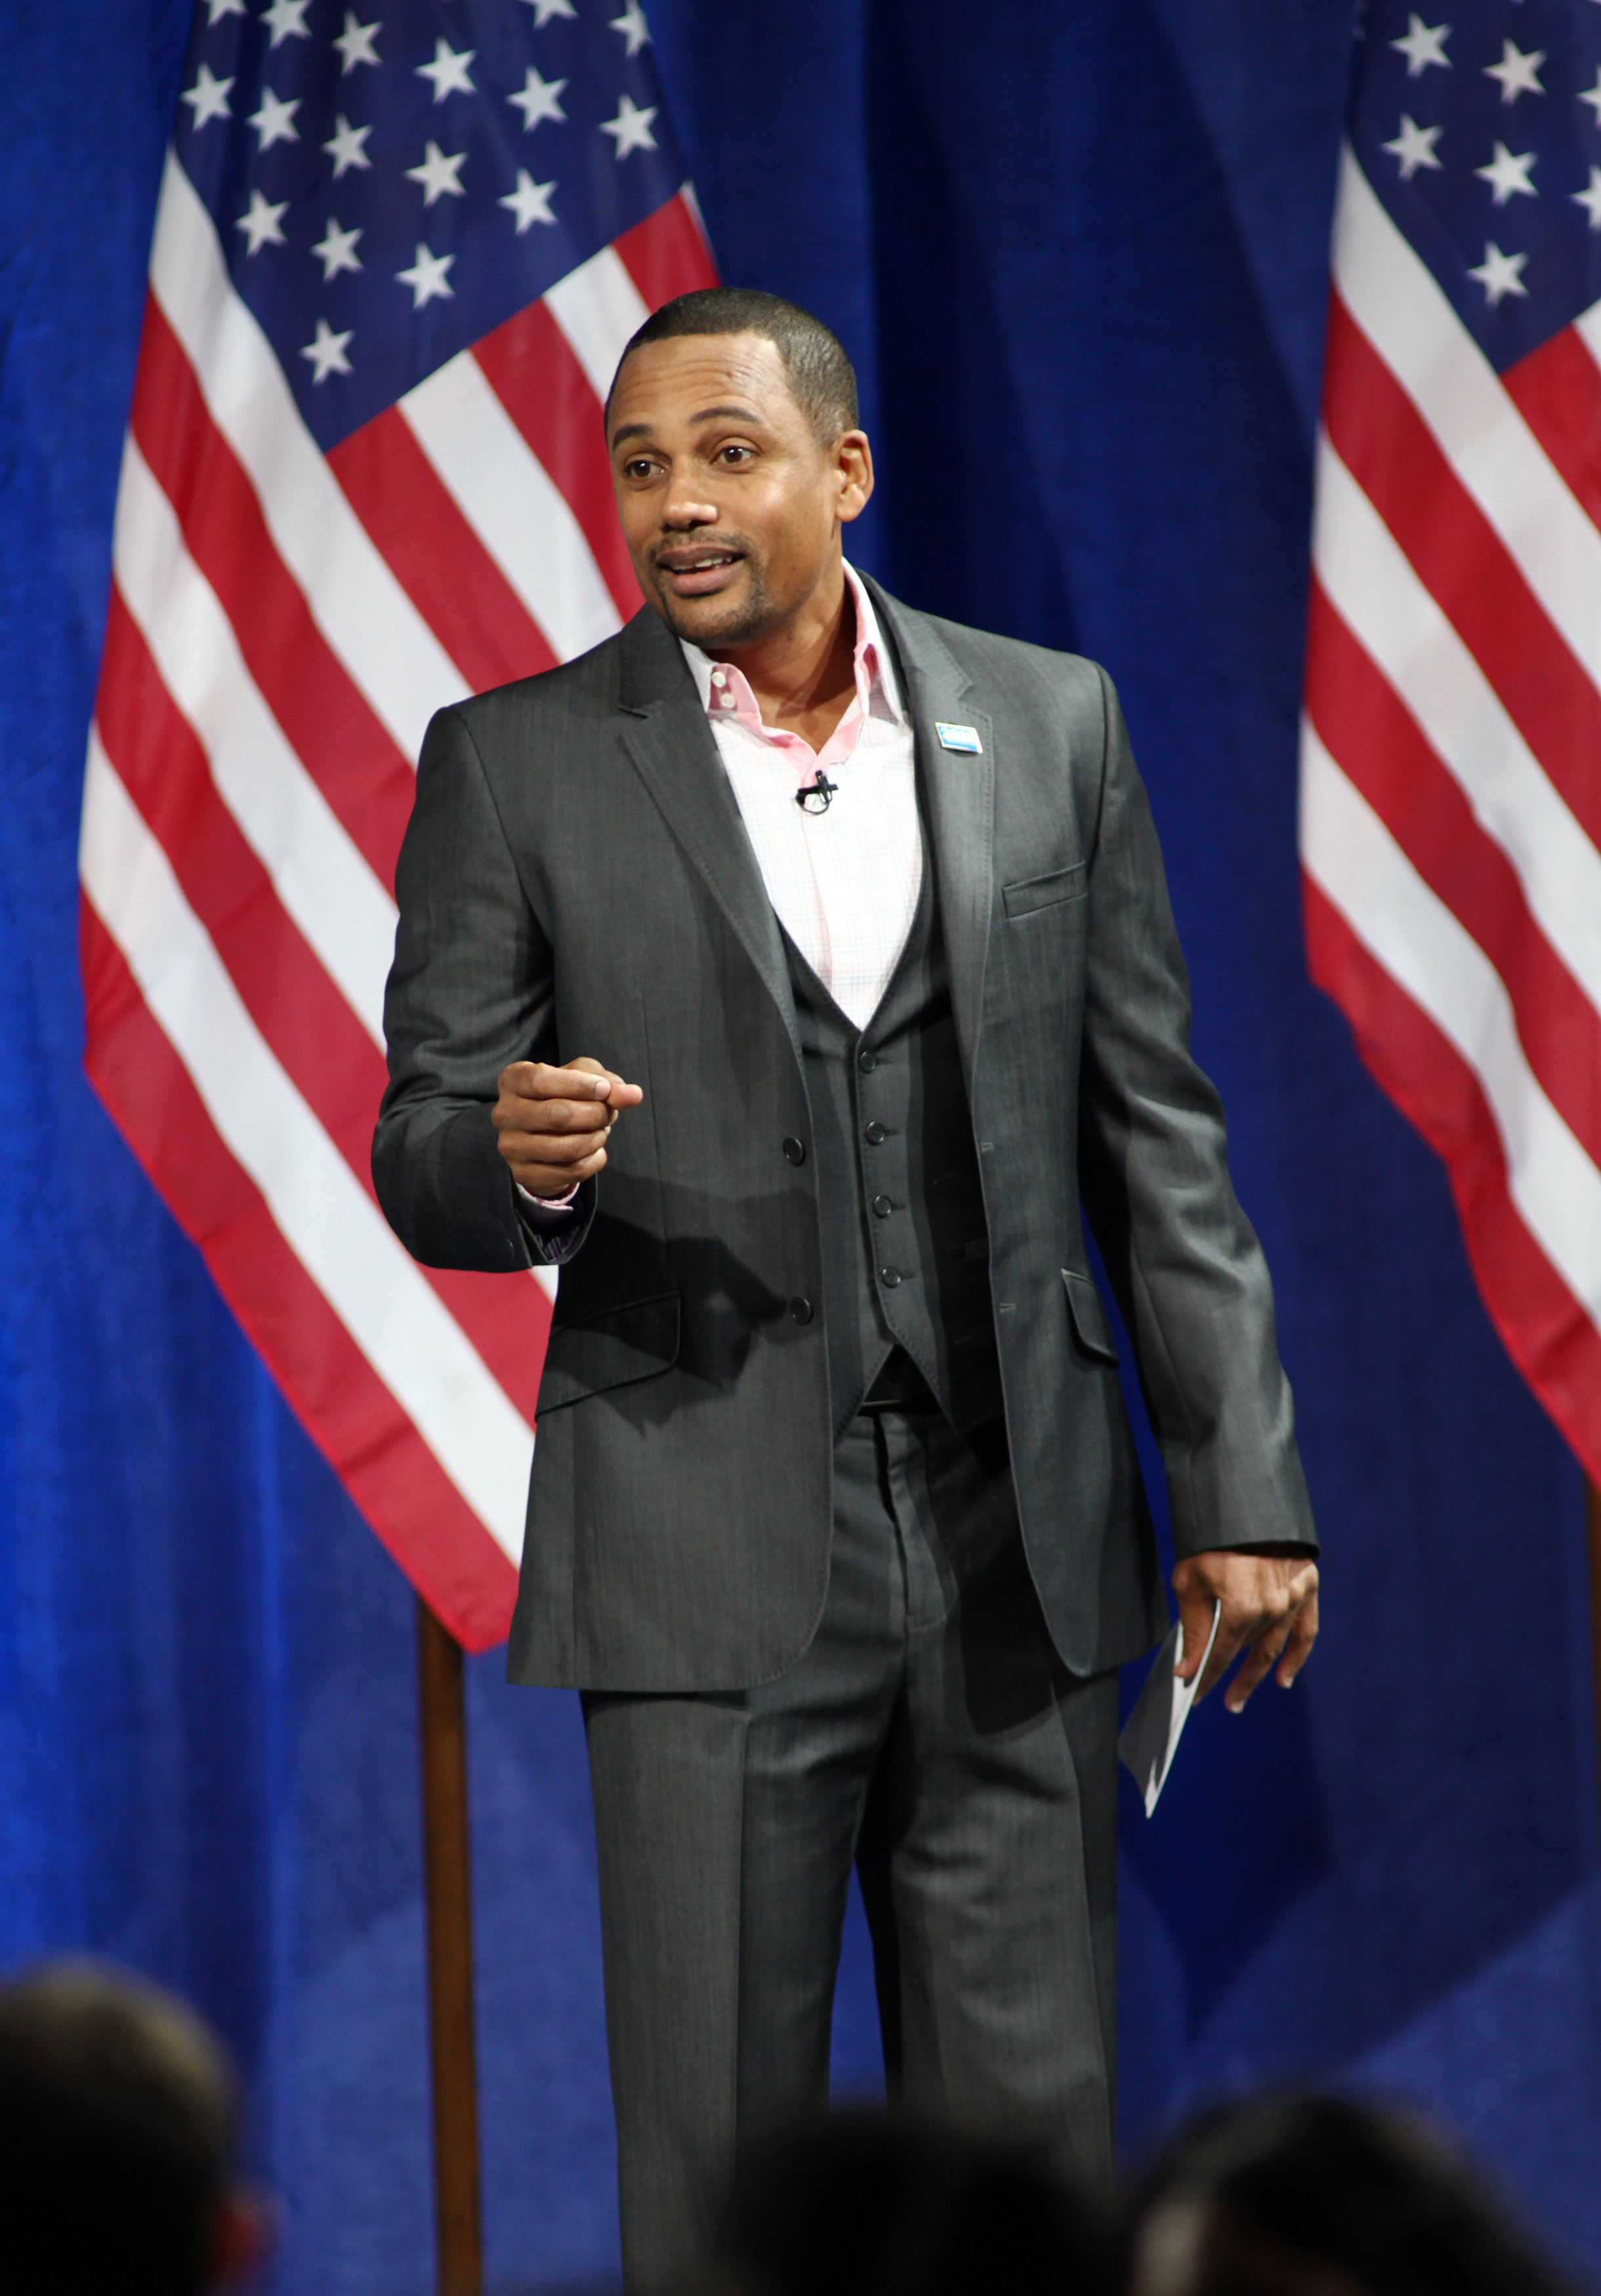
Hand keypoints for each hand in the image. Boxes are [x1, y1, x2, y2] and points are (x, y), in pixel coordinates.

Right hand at [492, 1056, 642, 1197]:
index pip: (542, 1080)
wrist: (544, 1135)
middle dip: (595, 1114)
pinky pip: (571, 1171)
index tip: (604, 1090)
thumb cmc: (565, 1095)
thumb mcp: (586, 1079)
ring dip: (597, 1138)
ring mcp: (511, 1146)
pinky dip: (594, 1161)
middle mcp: (504, 1113)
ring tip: (601, 1131)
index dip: (579, 1085)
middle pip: (558, 1115)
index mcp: (512, 1080)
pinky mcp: (523, 1173)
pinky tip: (595, 1151)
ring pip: (567, 1147)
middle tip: (609, 1113)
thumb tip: (634, 1095)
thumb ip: (609, 1083)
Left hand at [1172, 1547, 1318, 1712]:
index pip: (1221, 1654)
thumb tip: (1187, 1666)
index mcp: (1242, 1607)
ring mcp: (1294, 1598)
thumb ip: (1194, 1628)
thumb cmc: (1210, 1537)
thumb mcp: (1190, 1580)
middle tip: (1221, 1701)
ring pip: (1277, 1647)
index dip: (1206, 1676)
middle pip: (1250, 1654)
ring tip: (1242, 1696)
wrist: (1244, 1499)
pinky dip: (1297, 1655)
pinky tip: (1284, 1676)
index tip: (1191, 1691)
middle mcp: (1273, 1608)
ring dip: (1260, 1673)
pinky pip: (1306, 1630)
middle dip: (1232, 1679)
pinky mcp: (1307, 1585)